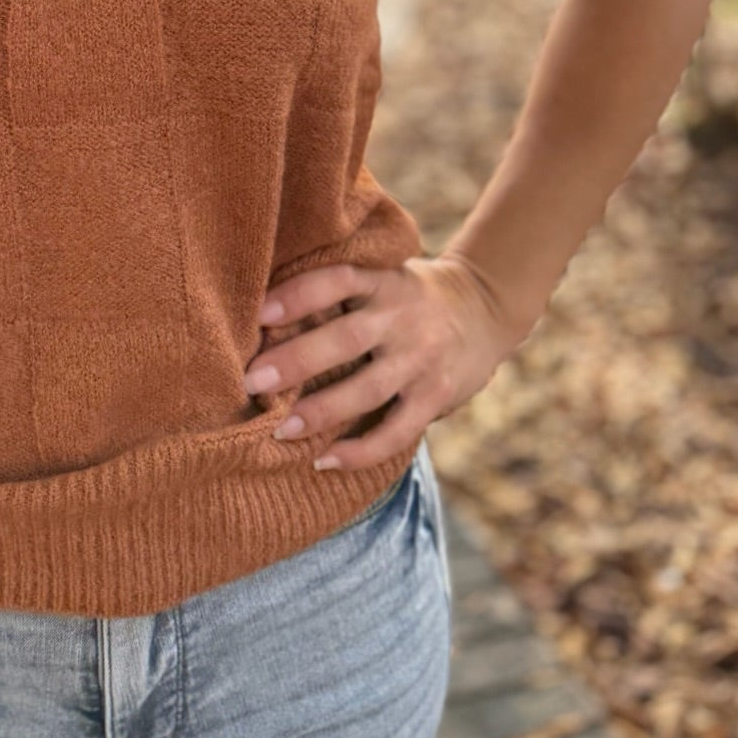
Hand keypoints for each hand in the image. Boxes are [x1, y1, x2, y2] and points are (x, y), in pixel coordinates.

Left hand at [243, 254, 518, 472]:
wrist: (486, 308)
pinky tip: (325, 461)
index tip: (257, 315)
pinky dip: (361, 451)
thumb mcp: (384, 276)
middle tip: (251, 381)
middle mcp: (402, 318)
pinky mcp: (436, 396)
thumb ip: (342, 292)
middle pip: (345, 339)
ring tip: (281, 429)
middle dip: (295, 361)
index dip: (297, 296)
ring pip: (367, 389)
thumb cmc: (410, 294)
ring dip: (321, 412)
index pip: (336, 281)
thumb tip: (265, 317)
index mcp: (383, 282)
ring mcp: (421, 360)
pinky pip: (396, 431)